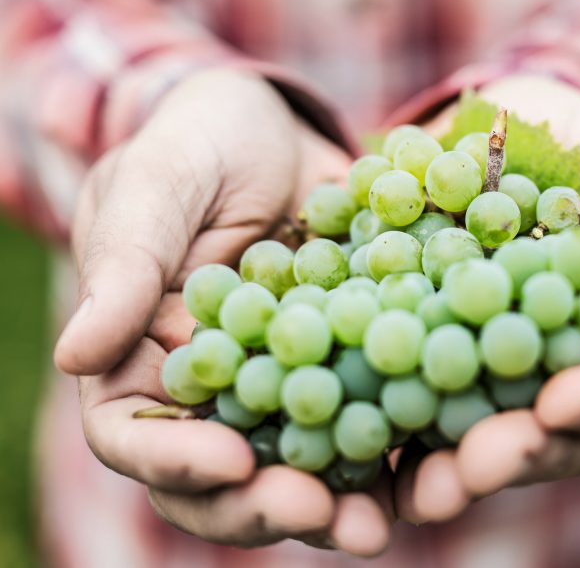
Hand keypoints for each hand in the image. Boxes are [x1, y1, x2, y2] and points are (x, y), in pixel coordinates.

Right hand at [55, 69, 391, 555]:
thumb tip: (73, 353)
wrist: (273, 128)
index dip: (175, 461)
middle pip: (227, 474)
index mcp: (142, 361)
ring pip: (303, 460)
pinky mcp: (351, 360)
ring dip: (341, 499)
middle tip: (324, 514)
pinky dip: (398, 440)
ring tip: (381, 521)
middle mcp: (215, 390)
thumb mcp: (156, 185)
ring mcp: (287, 382)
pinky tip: (435, 456)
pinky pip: (370, 409)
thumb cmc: (195, 145)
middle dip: (270, 503)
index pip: (136, 435)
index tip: (230, 461)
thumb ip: (124, 262)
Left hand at [395, 74, 579, 522]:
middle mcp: (561, 363)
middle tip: (477, 464)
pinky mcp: (426, 356)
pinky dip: (391, 430)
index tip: (563, 401)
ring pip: (486, 437)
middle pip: (559, 434)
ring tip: (420, 486)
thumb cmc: (570, 138)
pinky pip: (414, 404)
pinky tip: (358, 445)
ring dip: (455, 468)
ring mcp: (491, 367)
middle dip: (522, 453)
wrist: (481, 125)